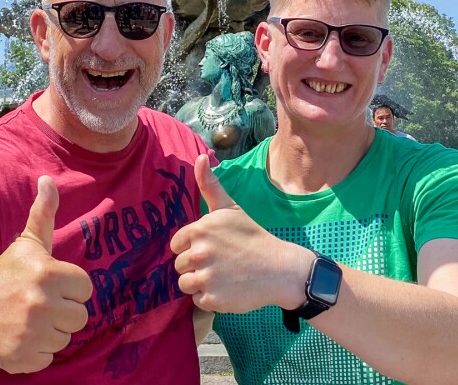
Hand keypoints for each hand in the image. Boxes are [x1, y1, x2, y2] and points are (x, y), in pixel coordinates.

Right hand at [0, 176, 91, 374]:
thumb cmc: (4, 273)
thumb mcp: (27, 243)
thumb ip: (44, 214)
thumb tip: (48, 180)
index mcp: (48, 273)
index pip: (85, 288)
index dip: (69, 288)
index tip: (49, 285)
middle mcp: (41, 303)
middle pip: (80, 317)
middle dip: (62, 312)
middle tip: (39, 304)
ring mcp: (31, 333)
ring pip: (65, 338)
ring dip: (50, 332)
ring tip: (29, 319)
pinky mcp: (22, 357)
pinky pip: (48, 358)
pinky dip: (37, 352)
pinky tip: (21, 337)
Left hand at [171, 155, 312, 312]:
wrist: (280, 269)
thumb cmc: (252, 236)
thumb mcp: (230, 208)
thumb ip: (209, 185)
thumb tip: (200, 157)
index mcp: (199, 230)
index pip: (177, 245)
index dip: (192, 247)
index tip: (213, 248)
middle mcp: (199, 253)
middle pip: (179, 266)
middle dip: (196, 266)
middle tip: (221, 263)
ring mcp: (206, 278)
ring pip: (185, 285)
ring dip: (200, 283)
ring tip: (223, 276)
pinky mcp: (212, 299)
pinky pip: (197, 301)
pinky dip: (210, 298)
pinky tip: (228, 289)